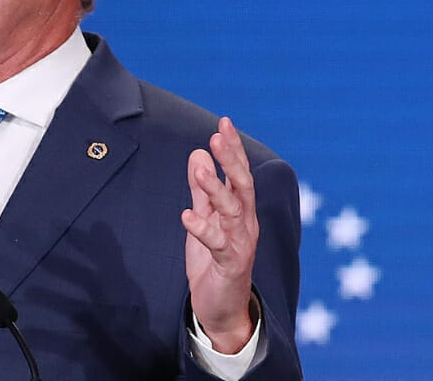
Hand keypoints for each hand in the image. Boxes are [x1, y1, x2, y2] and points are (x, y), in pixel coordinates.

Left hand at [181, 117, 257, 353]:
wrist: (221, 308)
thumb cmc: (213, 262)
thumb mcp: (204, 219)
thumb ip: (202, 190)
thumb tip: (198, 153)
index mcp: (240, 211)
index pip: (239, 174)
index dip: (232, 149)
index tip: (224, 123)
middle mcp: (246, 224)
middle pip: (242, 185)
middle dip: (232, 159)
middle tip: (219, 134)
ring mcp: (241, 244)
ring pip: (233, 211)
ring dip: (217, 189)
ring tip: (201, 169)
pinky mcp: (230, 265)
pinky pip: (219, 244)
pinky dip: (203, 229)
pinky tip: (186, 216)